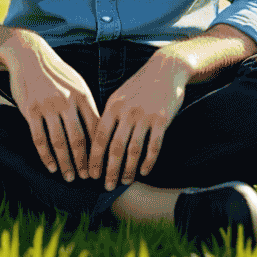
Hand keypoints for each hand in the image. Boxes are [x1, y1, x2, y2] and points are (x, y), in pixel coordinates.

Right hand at [0, 31, 100, 181]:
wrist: (29, 55)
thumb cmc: (57, 72)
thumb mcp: (76, 83)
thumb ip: (86, 105)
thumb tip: (100, 129)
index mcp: (82, 95)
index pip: (95, 128)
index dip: (100, 149)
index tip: (103, 164)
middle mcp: (66, 101)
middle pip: (78, 139)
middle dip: (84, 162)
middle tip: (88, 178)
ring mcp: (48, 106)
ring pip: (59, 142)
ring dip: (66, 163)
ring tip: (70, 177)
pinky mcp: (31, 110)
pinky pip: (39, 138)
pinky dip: (46, 156)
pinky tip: (51, 167)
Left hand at [88, 54, 187, 189]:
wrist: (166, 69)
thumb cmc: (141, 85)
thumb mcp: (120, 95)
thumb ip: (110, 116)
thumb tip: (97, 141)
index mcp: (113, 105)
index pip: (99, 137)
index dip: (94, 158)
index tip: (91, 175)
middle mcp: (127, 111)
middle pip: (115, 148)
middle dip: (109, 170)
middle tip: (106, 187)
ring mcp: (145, 116)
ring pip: (133, 150)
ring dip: (128, 170)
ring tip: (125, 182)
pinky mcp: (162, 119)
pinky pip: (153, 146)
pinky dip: (148, 162)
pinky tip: (144, 172)